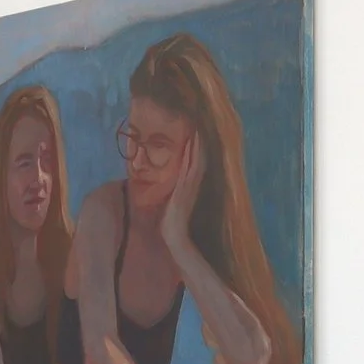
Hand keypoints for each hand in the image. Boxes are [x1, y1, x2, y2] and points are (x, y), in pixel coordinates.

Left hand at [160, 133, 206, 251]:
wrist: (175, 237)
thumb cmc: (171, 224)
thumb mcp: (170, 206)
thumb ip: (170, 196)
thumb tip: (165, 191)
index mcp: (188, 187)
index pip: (192, 164)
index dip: (194, 150)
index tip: (194, 135)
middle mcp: (191, 184)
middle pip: (197, 159)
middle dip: (198, 143)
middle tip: (198, 125)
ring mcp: (190, 185)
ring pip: (195, 161)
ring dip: (196, 145)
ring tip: (196, 129)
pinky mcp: (186, 187)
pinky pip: (190, 167)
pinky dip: (191, 155)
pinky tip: (190, 144)